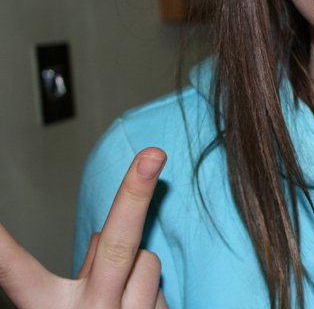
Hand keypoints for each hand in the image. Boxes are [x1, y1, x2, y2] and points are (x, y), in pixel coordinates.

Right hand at [0, 147, 167, 307]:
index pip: (17, 272)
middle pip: (117, 243)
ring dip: (138, 273)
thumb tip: (101, 235)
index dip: (0, 247)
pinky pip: (163, 286)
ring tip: (124, 302)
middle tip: (153, 153)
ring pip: (148, 261)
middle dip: (137, 193)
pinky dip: (152, 294)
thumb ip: (87, 271)